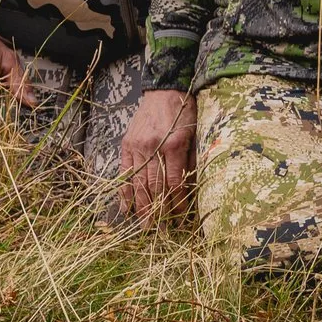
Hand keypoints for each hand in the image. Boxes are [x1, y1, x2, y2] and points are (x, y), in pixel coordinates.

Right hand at [119, 89, 196, 221]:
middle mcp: (154, 147)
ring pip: (138, 183)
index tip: (181, 219)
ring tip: (145, 226)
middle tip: (160, 232)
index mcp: (175, 144)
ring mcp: (138, 147)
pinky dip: (124, 192)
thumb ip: (194, 159)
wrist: (165, 89)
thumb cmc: (186, 112)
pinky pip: (124, 173)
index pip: (175, 182)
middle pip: (154, 187)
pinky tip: (126, 208)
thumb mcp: (197, 132)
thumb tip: (194, 187)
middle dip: (158, 212)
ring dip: (141, 207)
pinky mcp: (127, 145)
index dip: (177, 203)